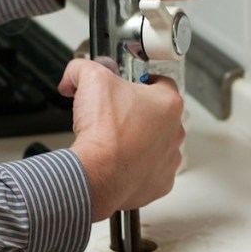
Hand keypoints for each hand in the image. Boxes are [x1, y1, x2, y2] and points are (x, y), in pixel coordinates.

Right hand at [58, 58, 184, 221]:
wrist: (97, 174)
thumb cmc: (103, 132)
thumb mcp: (90, 79)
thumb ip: (83, 68)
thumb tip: (75, 73)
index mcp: (168, 103)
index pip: (161, 82)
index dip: (140, 82)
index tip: (127, 86)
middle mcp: (175, 132)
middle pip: (159, 115)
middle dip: (138, 113)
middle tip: (115, 114)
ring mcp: (169, 160)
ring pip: (157, 144)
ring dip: (139, 141)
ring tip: (115, 141)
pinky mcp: (160, 183)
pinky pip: (150, 171)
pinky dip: (136, 167)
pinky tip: (118, 162)